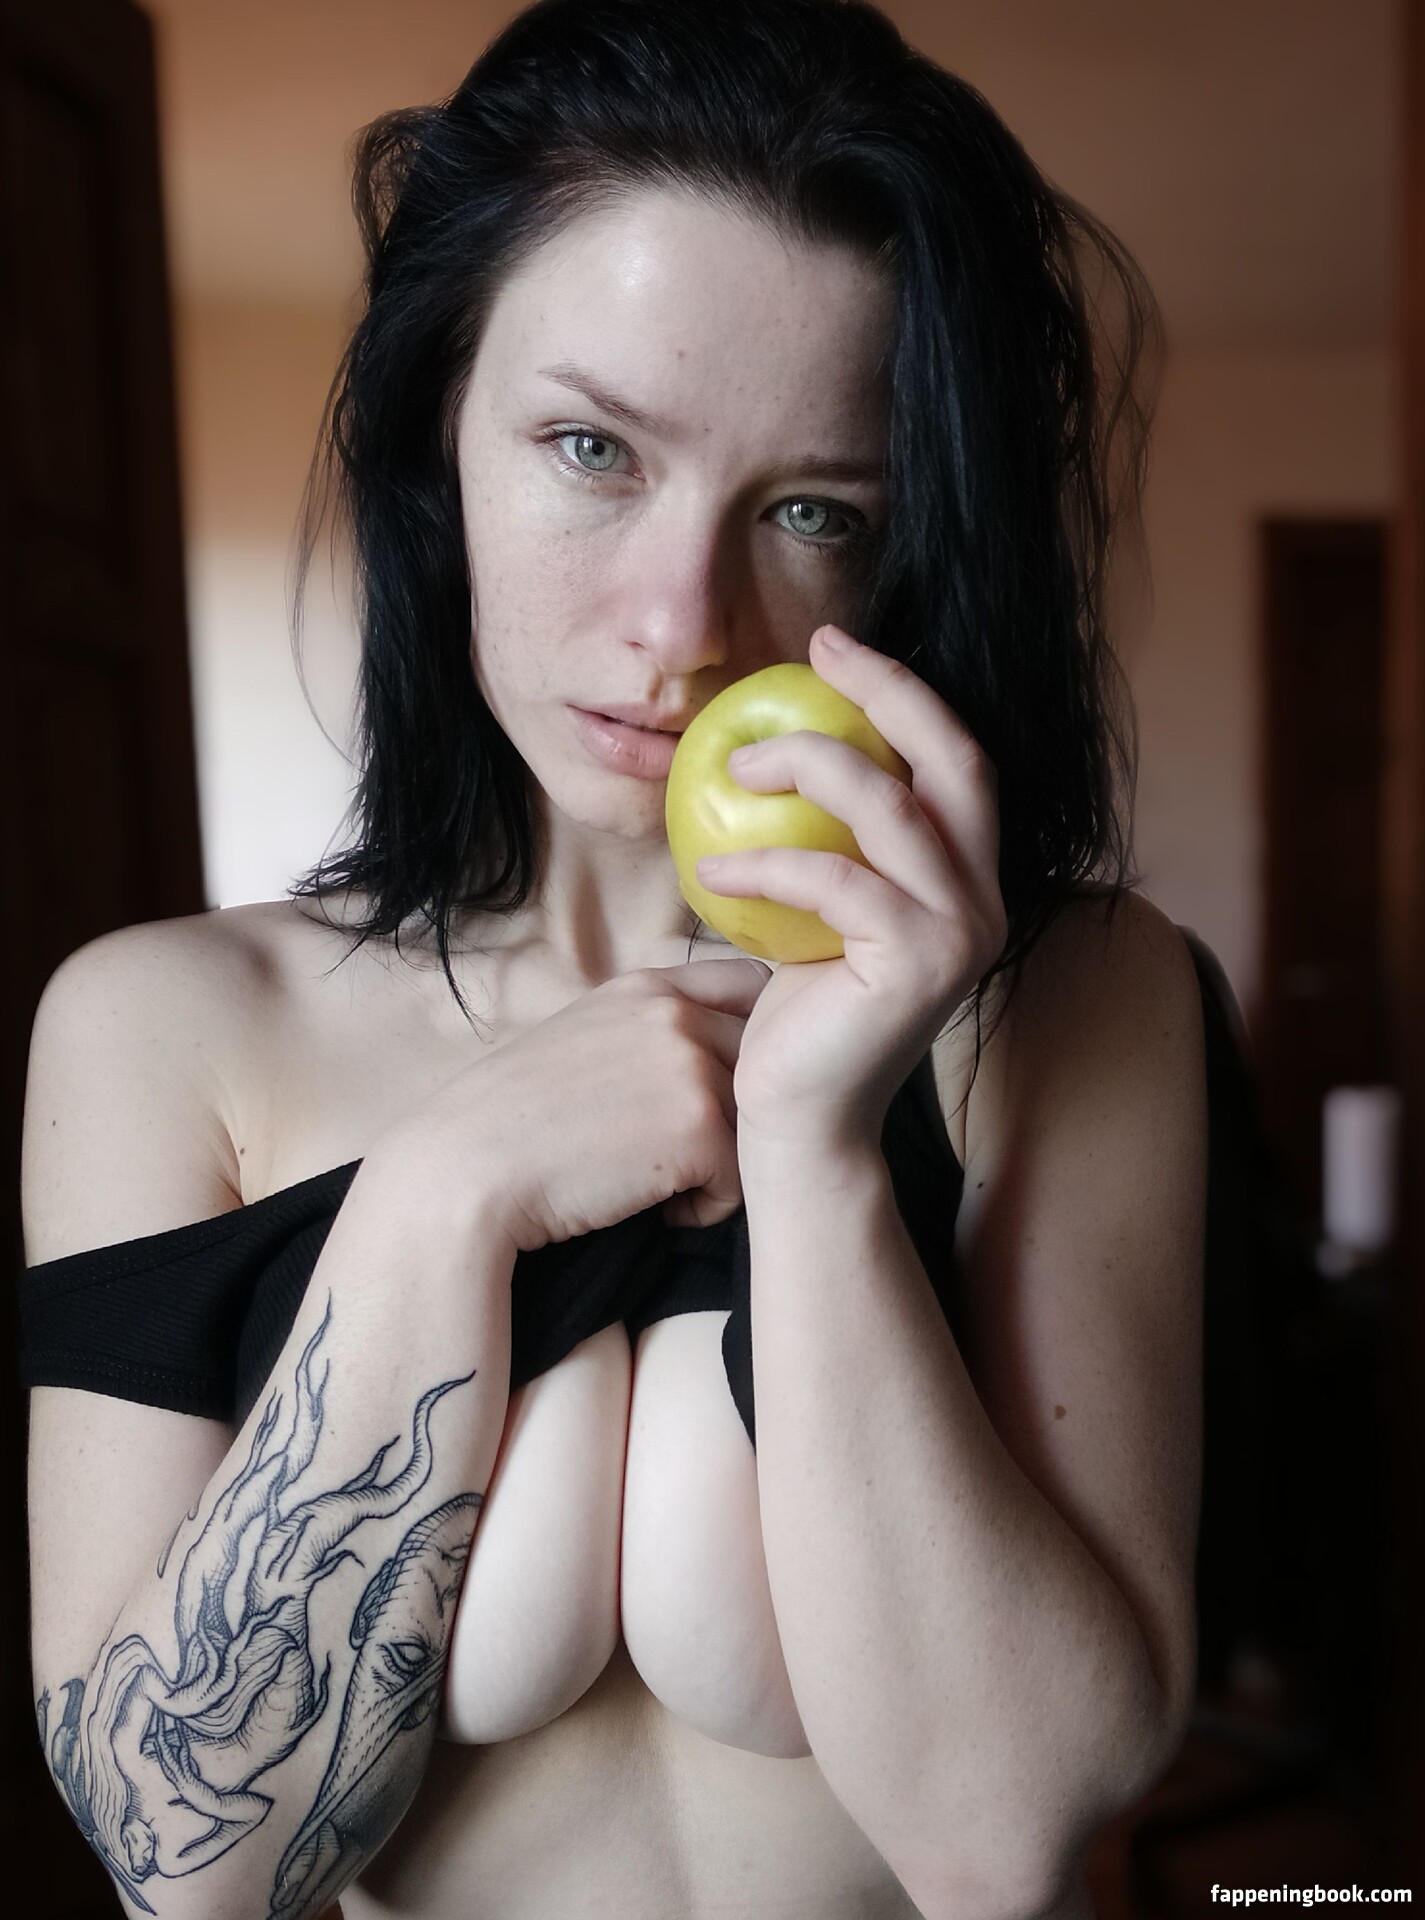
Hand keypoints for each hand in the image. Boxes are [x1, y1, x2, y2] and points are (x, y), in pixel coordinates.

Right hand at [396, 960, 770, 1250]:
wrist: (465, 1172)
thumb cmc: (511, 1123)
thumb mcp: (580, 1041)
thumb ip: (645, 1029)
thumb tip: (706, 1055)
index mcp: (644, 986)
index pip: (749, 984)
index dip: (753, 1033)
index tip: (720, 1083)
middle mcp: (674, 1013)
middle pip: (764, 1061)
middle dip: (735, 1110)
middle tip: (672, 1153)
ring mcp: (690, 1065)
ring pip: (756, 1124)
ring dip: (716, 1164)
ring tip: (653, 1183)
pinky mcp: (701, 1127)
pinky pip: (741, 1179)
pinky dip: (704, 1208)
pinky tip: (652, 1209)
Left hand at [695, 624, 1006, 1147]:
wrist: (802, 1119)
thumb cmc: (798, 1015)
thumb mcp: (818, 911)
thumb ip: (831, 842)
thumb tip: (773, 744)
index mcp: (970, 879)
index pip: (957, 760)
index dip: (904, 692)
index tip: (833, 646)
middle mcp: (987, 900)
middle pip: (955, 760)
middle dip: (886, 692)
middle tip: (815, 657)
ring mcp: (963, 932)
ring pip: (892, 807)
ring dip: (805, 768)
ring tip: (734, 767)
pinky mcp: (921, 965)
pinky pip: (836, 880)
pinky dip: (766, 862)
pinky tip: (710, 867)